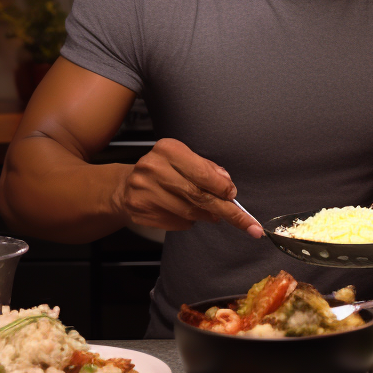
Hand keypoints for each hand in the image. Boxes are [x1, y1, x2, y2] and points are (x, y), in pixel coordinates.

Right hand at [111, 138, 262, 238]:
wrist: (125, 187)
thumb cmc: (162, 171)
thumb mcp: (183, 159)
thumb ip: (206, 168)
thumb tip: (227, 183)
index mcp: (168, 150)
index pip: (202, 173)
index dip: (222, 188)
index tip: (234, 196)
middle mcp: (153, 168)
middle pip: (198, 195)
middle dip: (226, 210)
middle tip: (247, 223)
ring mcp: (145, 191)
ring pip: (189, 212)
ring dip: (207, 216)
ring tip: (213, 214)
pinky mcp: (141, 211)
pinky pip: (177, 222)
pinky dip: (189, 222)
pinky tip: (185, 214)